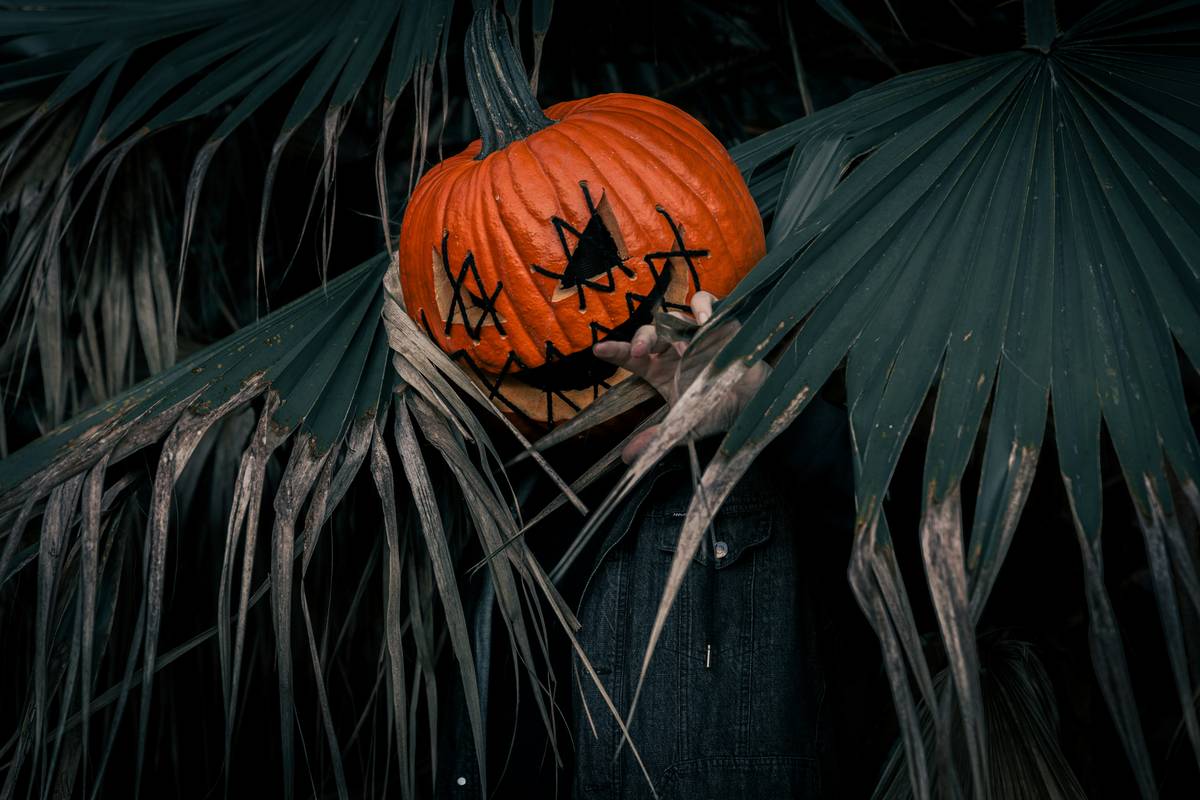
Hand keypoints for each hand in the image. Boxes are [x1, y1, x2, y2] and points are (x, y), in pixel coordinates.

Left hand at [592, 292, 769, 462]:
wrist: (756, 401)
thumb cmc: (719, 410)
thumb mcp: (686, 427)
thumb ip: (658, 438)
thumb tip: (628, 458)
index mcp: (659, 369)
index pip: (630, 358)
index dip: (614, 351)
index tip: (598, 350)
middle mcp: (673, 348)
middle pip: (649, 333)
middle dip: (642, 338)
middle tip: (639, 351)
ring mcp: (694, 332)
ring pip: (673, 316)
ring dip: (670, 323)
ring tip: (677, 338)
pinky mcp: (717, 321)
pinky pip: (704, 303)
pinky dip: (702, 307)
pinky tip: (705, 322)